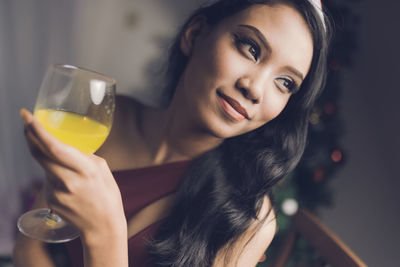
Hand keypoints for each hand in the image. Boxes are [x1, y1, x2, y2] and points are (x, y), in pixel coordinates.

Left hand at [20, 109, 126, 244]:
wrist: (103, 225)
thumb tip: (68, 145)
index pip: (54, 147)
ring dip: (48, 159)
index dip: (37, 130)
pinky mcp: (51, 201)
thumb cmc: (107, 194)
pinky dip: (54, 176)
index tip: (27, 116)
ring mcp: (57, 192)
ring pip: (44, 166)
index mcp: (85, 169)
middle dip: (30, 136)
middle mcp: (68, 180)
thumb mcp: (102, 169)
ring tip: (68, 169)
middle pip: (39, 154)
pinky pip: (47, 180)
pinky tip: (69, 186)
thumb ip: (83, 155)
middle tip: (26, 123)